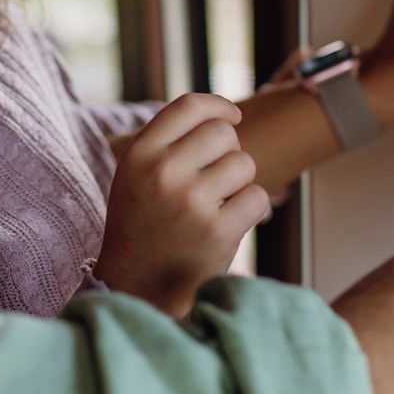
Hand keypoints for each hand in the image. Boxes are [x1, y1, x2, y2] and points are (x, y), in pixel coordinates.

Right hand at [98, 93, 269, 316]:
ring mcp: (191, 201)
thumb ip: (169, 142)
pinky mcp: (218, 230)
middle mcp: (162, 172)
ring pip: (244, 164)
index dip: (218, 106)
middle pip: (223, 134)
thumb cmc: (144, 225)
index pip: (188, 106)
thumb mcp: (136, 175)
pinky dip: (250, 209)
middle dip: (228, 153)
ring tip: (215, 206)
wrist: (137, 287)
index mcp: (139, 155)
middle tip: (215, 181)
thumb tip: (227, 116)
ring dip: (239, 184)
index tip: (233, 117)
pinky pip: (257, 197)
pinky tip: (227, 224)